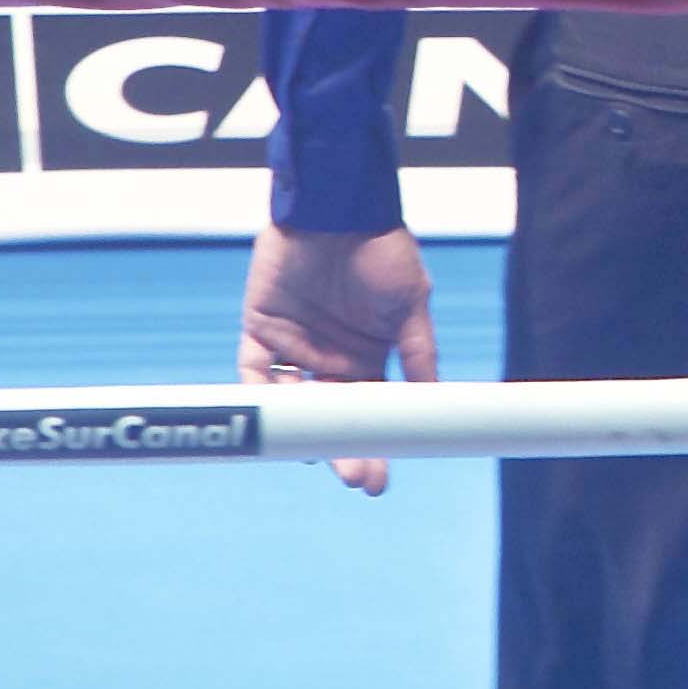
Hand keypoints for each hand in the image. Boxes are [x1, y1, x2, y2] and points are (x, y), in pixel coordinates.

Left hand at [242, 224, 436, 496]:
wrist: (341, 209)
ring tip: (318, 458)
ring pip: (294, 402)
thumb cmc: (383, 250)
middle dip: (343, 449)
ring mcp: (293, 345)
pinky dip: (260, 394)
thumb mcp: (412, 304)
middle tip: (355, 478)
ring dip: (303, 431)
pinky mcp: (259, 328)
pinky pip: (253, 371)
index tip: (380, 479)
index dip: (373, 445)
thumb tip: (434, 401)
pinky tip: (278, 418)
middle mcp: (328, 356)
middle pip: (332, 415)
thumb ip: (419, 352)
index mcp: (367, 354)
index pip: (369, 410)